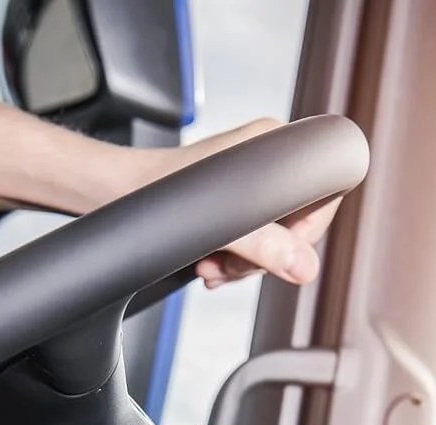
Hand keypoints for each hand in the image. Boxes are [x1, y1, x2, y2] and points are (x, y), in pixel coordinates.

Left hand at [144, 119, 344, 289]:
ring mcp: (250, 177)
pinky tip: (209, 266)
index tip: (280, 254)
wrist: (110, 191)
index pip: (325, 192)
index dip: (308, 231)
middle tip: (229, 268)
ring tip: (212, 269)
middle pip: (297, 220)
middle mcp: (267, 156)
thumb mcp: (217, 226)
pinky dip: (233, 257)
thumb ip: (264, 247)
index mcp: (275, 144)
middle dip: (266, 255)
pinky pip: (251, 235)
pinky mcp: (231, 198)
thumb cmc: (153, 192)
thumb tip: (304, 268)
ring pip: (272, 234)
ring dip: (244, 263)